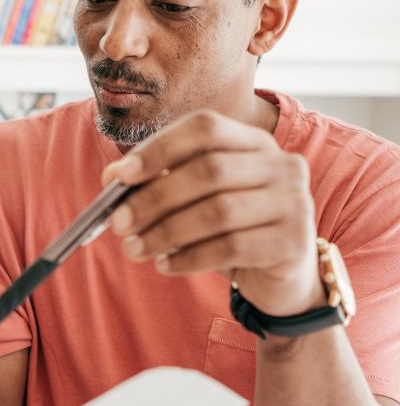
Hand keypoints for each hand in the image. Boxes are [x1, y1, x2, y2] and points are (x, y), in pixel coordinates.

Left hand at [103, 110, 321, 317]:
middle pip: (209, 170)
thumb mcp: (192, 202)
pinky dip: (189, 258)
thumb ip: (155, 183)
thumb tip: (112, 177)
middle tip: (118, 223)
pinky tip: (164, 265)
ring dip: (165, 232)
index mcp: (253, 142)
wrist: (281, 278)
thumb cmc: (228, 231)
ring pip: (218, 211)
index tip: (120, 176)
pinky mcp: (294, 242)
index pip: (205, 128)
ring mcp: (294, 202)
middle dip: (154, 198)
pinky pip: (231, 247)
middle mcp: (282, 164)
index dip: (160, 148)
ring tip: (133, 249)